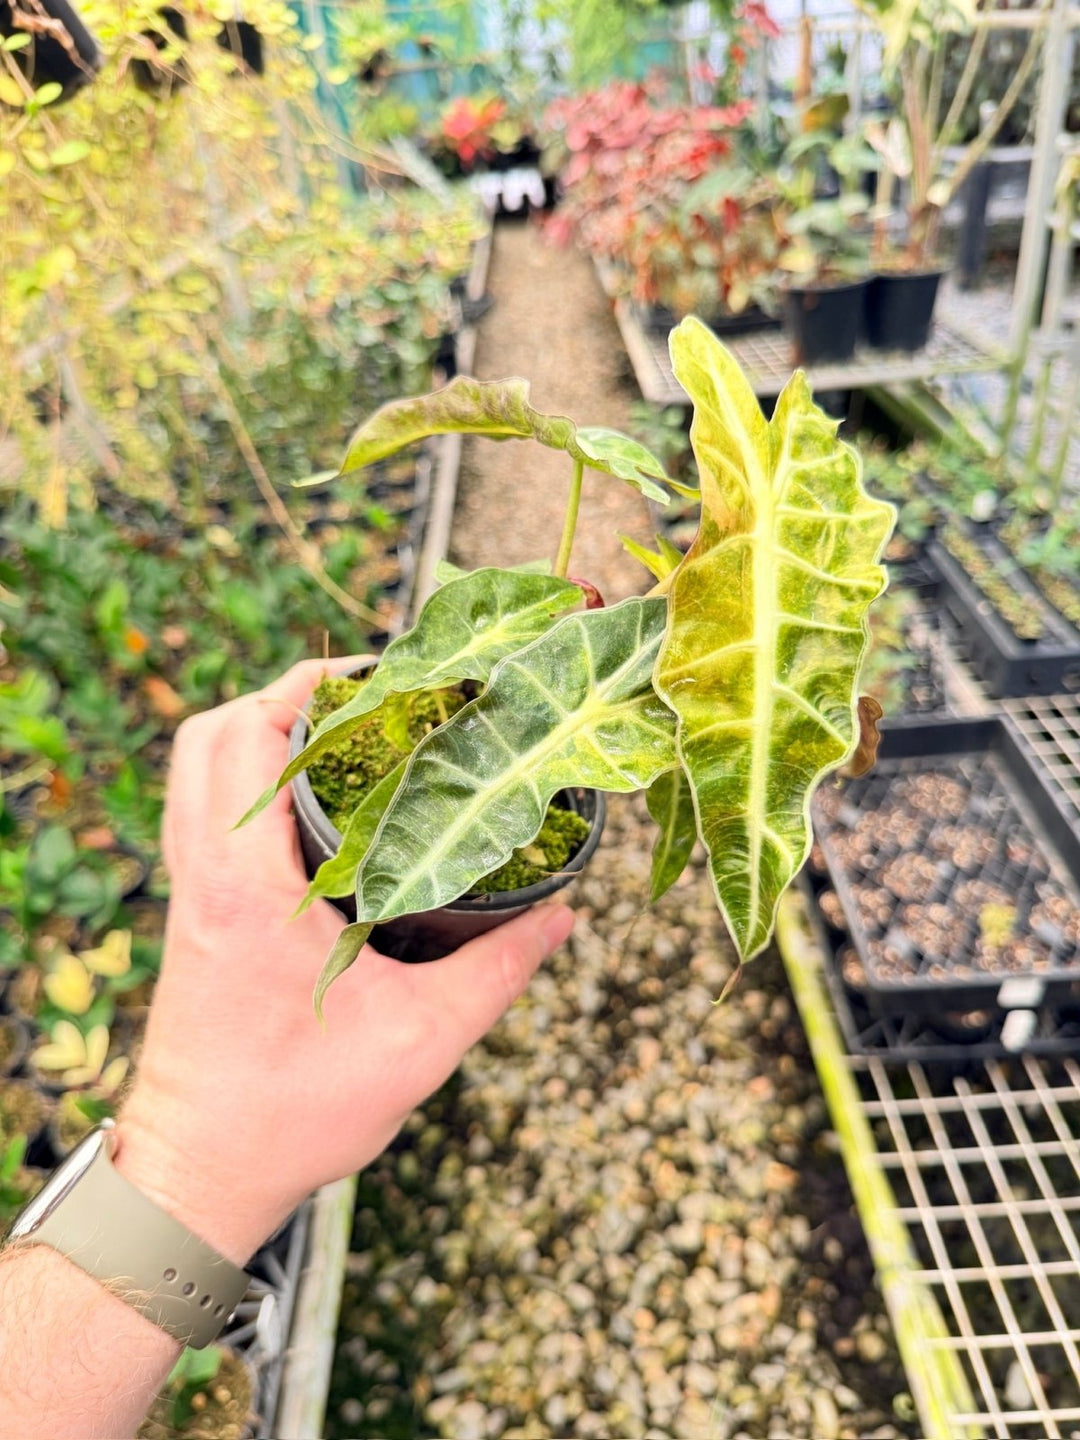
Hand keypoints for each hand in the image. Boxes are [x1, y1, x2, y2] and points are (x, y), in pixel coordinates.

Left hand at [115, 659, 573, 1262]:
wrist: (198, 1173)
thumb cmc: (291, 1116)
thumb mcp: (420, 1043)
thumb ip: (497, 973)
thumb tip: (564, 917)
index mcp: (246, 888)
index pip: (250, 741)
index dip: (308, 688)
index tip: (380, 677)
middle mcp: (204, 875)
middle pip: (211, 733)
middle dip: (285, 694)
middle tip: (369, 698)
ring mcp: (188, 891)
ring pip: (197, 766)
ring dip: (260, 731)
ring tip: (347, 736)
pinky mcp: (192, 912)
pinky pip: (202, 809)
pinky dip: (247, 777)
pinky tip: (319, 806)